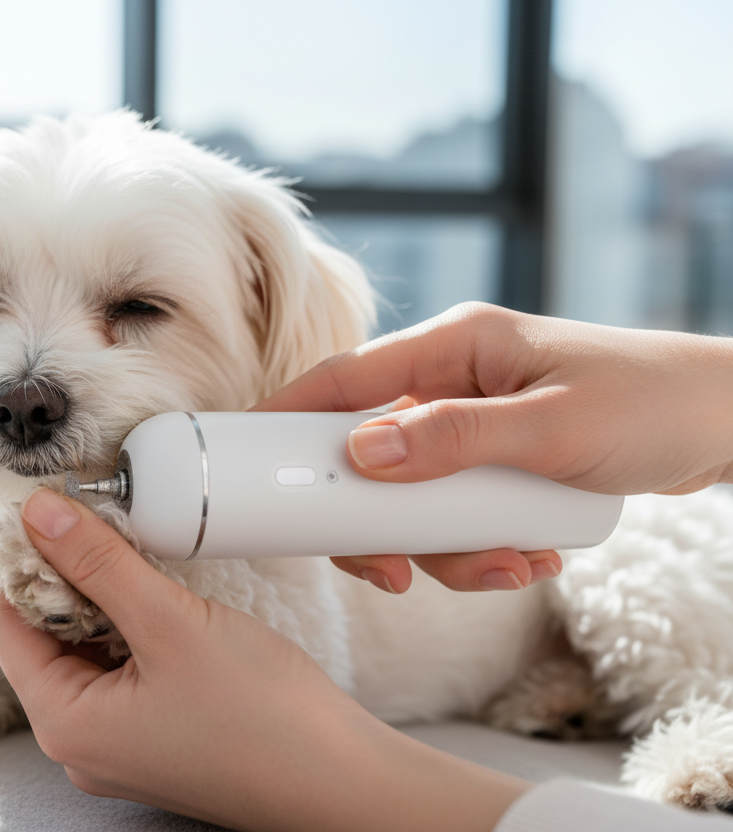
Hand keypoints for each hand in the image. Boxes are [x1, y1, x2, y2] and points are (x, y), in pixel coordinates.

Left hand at [0, 487, 528, 831]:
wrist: (345, 782)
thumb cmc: (262, 716)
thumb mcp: (169, 623)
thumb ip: (99, 564)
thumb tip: (38, 515)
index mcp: (65, 724)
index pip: (8, 625)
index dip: (28, 563)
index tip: (62, 516)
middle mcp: (82, 744)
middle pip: (45, 639)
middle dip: (74, 581)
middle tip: (114, 533)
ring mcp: (121, 745)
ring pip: (88, 652)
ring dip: (110, 603)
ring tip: (148, 568)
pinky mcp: (158, 739)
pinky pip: (125, 673)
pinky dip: (138, 632)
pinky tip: (171, 607)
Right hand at [253, 302, 732, 594]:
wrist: (723, 423)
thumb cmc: (652, 402)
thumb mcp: (554, 427)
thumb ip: (455, 439)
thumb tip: (363, 453)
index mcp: (454, 347)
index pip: (344, 377)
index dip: (288, 415)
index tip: (248, 460)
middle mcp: (451, 383)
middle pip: (370, 456)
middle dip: (384, 523)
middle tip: (399, 572)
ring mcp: (471, 428)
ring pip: (414, 499)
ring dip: (449, 548)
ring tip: (512, 566)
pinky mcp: (493, 465)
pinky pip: (456, 514)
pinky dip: (481, 547)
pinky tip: (530, 556)